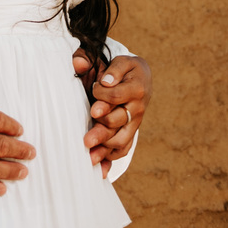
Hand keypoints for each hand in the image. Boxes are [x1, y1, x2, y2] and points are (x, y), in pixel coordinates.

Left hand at [73, 50, 150, 175]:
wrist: (142, 79)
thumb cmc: (124, 69)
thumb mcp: (118, 61)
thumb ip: (101, 64)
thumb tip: (87, 69)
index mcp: (135, 88)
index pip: (115, 95)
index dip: (102, 94)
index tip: (93, 90)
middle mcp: (137, 108)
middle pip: (118, 121)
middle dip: (101, 130)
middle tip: (86, 139)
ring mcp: (135, 123)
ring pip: (121, 139)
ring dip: (105, 147)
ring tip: (88, 155)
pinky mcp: (131, 133)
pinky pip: (124, 148)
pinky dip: (112, 157)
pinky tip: (100, 166)